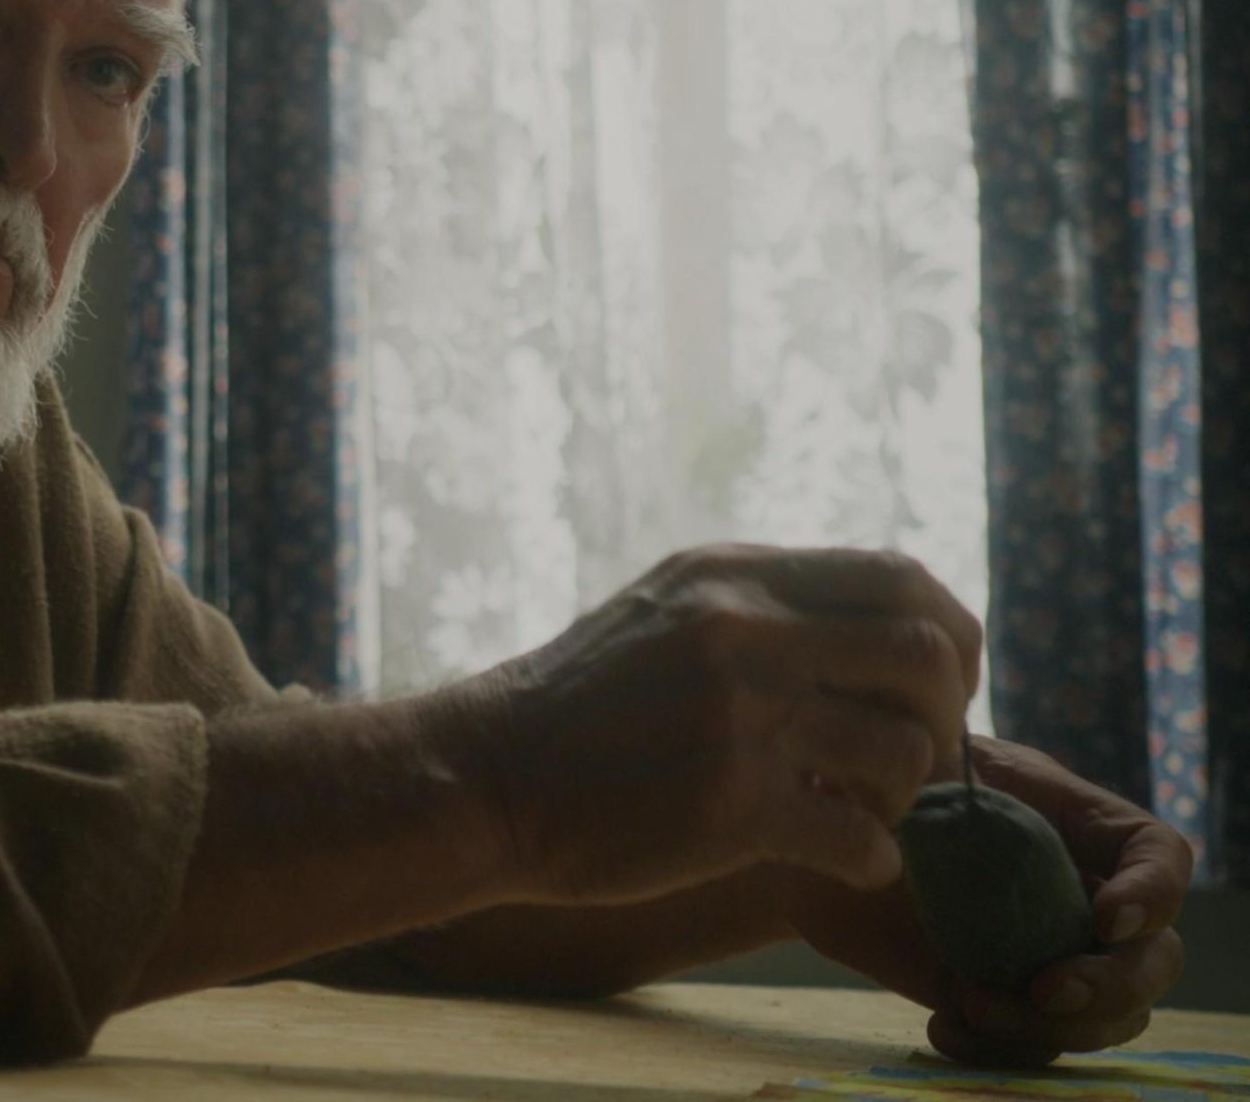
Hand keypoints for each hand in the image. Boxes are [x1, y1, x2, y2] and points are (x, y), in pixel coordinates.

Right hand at [445, 544, 978, 905]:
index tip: (936, 681)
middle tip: (912, 754)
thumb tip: (881, 627)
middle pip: (925, 656)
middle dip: (945, 713)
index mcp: (730, 576)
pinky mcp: (730, 807)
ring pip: (903, 752)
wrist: (485, 776)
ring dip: (901, 794)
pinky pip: (861, 839)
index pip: (898, 576)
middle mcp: (741, 632)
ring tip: (857, 807)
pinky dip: (869, 858)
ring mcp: (738, 718)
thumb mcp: (663, 612)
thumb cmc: (578, 707)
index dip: (949, 633)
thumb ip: (760, 606)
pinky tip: (834, 857)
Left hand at [783, 736, 1193, 1066]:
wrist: (816, 848)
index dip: (1155, 892)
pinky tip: (944, 1027)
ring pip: (1107, 1016)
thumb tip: (938, 776)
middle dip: (1114, 986)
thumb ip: (941, 765)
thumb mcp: (907, 761)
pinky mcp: (1005, 999)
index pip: (1158, 854)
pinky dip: (1000, 1050)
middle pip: (1154, 957)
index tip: (1106, 920)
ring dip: (1054, 1029)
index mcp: (1072, 822)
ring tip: (968, 1005)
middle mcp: (1078, 893)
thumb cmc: (870, 783)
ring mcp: (1047, 953)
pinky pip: (1035, 1045)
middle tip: (1045, 990)